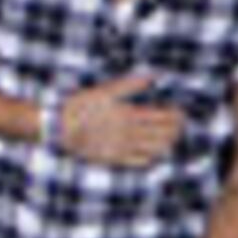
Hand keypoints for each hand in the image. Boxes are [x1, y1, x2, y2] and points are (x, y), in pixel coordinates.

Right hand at [56, 73, 183, 168]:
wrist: (57, 128)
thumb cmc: (79, 105)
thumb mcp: (104, 90)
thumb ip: (130, 84)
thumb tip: (153, 77)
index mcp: (128, 114)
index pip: (162, 117)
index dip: (175, 115)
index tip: (180, 112)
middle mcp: (129, 133)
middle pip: (162, 134)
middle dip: (176, 129)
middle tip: (180, 125)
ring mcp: (122, 147)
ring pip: (154, 149)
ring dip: (167, 143)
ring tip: (172, 138)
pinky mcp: (113, 158)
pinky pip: (139, 161)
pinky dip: (151, 157)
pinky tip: (154, 153)